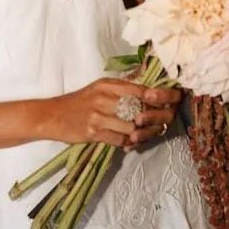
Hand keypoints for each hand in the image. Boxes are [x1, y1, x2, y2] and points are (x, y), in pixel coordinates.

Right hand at [39, 80, 181, 149]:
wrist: (51, 115)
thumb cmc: (78, 102)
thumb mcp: (100, 89)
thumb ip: (122, 89)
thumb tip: (148, 92)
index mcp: (109, 85)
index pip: (143, 89)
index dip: (163, 96)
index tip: (177, 99)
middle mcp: (106, 97)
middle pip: (142, 109)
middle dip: (157, 119)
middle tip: (163, 124)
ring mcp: (99, 115)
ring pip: (134, 127)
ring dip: (143, 134)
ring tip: (145, 136)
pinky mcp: (93, 132)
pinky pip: (120, 140)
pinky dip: (128, 143)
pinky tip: (129, 143)